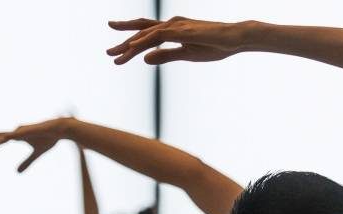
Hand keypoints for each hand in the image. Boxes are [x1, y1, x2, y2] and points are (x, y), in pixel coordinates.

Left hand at [0, 117, 71, 171]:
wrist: (59, 130)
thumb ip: (27, 162)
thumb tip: (17, 172)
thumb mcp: (36, 154)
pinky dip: (4, 139)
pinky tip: (0, 141)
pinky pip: (12, 136)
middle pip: (0, 137)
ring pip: (3, 137)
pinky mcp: (24, 131)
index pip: (2, 139)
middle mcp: (17, 132)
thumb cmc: (49, 139)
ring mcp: (20, 131)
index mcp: (19, 136)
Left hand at [107, 17, 247, 64]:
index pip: (147, 35)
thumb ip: (165, 56)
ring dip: (129, 45)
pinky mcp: (181, 31)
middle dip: (123, 42)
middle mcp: (171, 24)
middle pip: (141, 32)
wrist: (234, 38)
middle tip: (107, 52)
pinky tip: (132, 49)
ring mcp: (176, 26)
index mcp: (173, 30)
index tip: (117, 52)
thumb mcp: (186, 55)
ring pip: (146, 35)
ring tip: (114, 55)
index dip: (131, 43)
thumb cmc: (215, 46)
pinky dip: (143, 42)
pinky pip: (157, 36)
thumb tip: (144, 59)